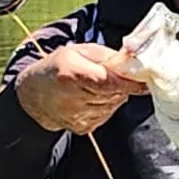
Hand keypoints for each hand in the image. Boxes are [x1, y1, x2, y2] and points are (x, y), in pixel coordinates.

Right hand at [14, 44, 146, 134]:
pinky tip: (92, 98)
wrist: (34, 95)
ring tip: (97, 85)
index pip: (111, 82)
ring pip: (114, 104)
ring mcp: (79, 116)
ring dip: (114, 94)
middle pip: (116, 93)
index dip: (130, 81)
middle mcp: (74, 98)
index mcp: (72, 74)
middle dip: (122, 84)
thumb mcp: (80, 51)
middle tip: (112, 74)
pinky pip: (107, 114)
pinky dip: (106, 105)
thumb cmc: (59, 67)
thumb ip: (109, 56)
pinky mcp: (84, 128)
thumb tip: (136, 61)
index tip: (143, 77)